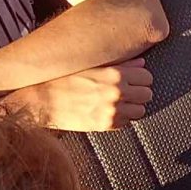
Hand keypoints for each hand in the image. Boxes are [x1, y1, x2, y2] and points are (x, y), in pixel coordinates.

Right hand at [2, 59, 153, 131]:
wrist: (43, 100)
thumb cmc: (63, 79)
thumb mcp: (92, 65)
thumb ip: (120, 64)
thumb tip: (141, 63)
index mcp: (115, 74)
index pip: (146, 76)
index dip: (141, 78)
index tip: (136, 79)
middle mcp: (116, 93)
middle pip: (147, 94)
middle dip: (139, 92)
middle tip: (129, 91)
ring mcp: (112, 111)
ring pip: (140, 110)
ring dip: (133, 106)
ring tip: (120, 102)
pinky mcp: (104, 125)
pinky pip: (126, 123)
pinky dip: (122, 118)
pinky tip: (110, 111)